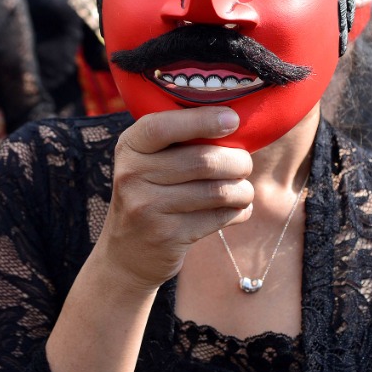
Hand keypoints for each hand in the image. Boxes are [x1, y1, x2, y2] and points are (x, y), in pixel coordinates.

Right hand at [99, 107, 253, 291]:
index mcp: (129, 147)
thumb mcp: (147, 161)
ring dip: (242, 190)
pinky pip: (218, 218)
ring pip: (217, 191)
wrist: (126, 252)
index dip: (202, 120)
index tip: (233, 119)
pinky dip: (238, 212)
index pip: (161, 127)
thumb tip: (233, 121)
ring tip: (244, 190)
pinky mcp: (167, 236)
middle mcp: (132, 175)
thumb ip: (178, 140)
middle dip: (237, 161)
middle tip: (244, 164)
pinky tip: (238, 209)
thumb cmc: (150, 193)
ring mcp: (147, 208)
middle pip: (202, 161)